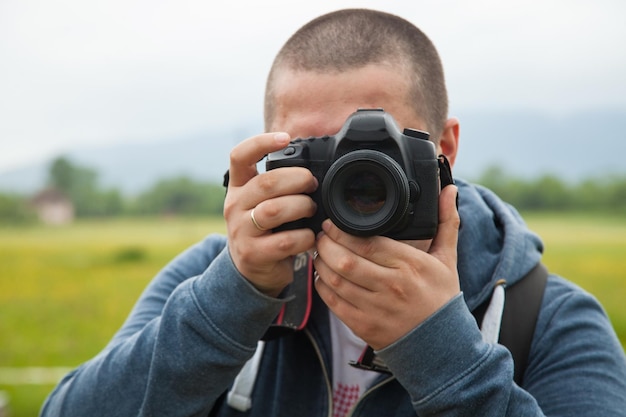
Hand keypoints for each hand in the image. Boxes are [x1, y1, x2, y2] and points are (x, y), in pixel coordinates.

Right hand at [224, 132, 317, 296]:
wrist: (252, 270)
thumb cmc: (267, 229)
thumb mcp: (264, 202)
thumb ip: (279, 185)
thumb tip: (315, 168)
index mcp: (238, 187)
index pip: (239, 156)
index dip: (261, 143)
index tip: (285, 138)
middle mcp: (235, 206)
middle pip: (266, 183)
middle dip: (297, 179)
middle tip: (313, 184)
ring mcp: (241, 231)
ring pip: (274, 210)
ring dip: (301, 207)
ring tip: (312, 209)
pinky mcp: (253, 254)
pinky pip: (284, 241)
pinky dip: (304, 237)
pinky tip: (310, 237)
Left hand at [313, 185, 459, 349]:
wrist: (440, 344)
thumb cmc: (440, 297)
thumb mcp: (446, 258)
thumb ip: (446, 222)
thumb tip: (450, 189)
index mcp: (410, 265)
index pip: (367, 243)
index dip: (342, 231)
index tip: (331, 223)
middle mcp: (391, 286)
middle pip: (346, 260)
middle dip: (325, 244)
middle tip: (320, 235)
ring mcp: (375, 307)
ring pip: (335, 280)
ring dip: (320, 263)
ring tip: (319, 252)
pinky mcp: (363, 325)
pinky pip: (333, 303)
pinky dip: (322, 287)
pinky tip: (323, 276)